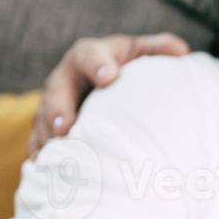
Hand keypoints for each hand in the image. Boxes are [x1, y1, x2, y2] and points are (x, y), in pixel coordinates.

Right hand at [28, 33, 191, 155]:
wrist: (100, 81)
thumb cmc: (125, 67)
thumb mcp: (139, 53)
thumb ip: (157, 48)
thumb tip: (181, 51)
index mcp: (90, 55)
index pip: (89, 55)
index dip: (99, 65)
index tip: (110, 78)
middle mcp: (65, 78)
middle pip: (56, 90)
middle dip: (59, 107)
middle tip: (66, 126)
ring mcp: (52, 103)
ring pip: (42, 118)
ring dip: (47, 135)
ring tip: (55, 153)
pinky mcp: (45, 126)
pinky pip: (37, 140)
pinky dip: (41, 154)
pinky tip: (45, 169)